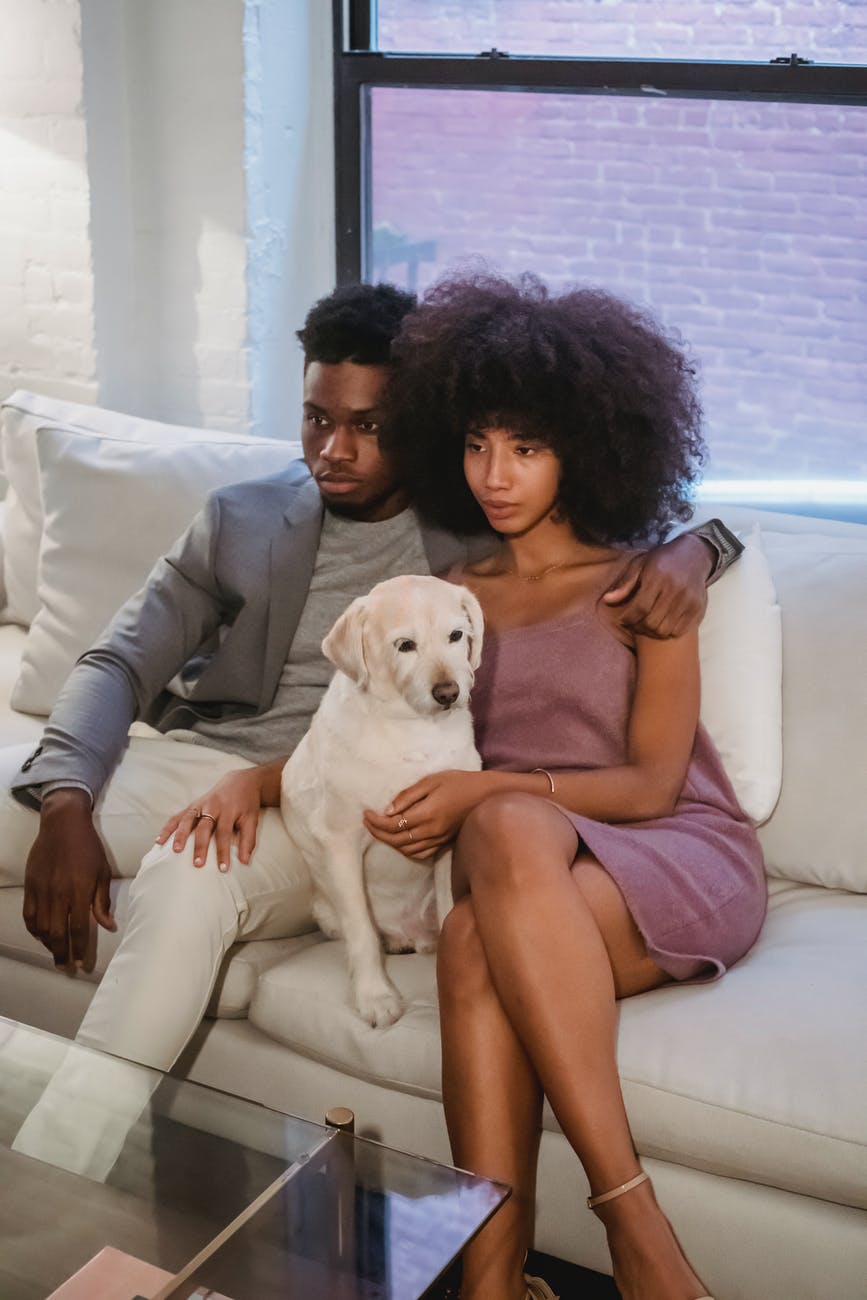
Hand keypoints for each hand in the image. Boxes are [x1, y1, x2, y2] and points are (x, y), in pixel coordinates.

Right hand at [23, 788, 114, 969]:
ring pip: (41, 927)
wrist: (63, 824)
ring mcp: (41, 890)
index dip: (79, 949)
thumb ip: (102, 901)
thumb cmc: (88, 847)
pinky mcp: (30, 886)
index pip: (78, 928)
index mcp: (78, 890)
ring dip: (48, 944)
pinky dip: (34, 929)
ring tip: (56, 953)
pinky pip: (29, 915)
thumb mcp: (102, 872)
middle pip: (57, 933)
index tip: (81, 963)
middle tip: (66, 967)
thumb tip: (108, 926)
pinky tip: (42, 936)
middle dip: (62, 954)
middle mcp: (58, 893)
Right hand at [155, 761, 283, 872]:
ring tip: (175, 851)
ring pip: (188, 819)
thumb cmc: (246, 805)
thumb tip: (245, 862)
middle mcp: (213, 806)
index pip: (224, 833)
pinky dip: (168, 828)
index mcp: (229, 810)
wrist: (240, 782)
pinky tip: (159, 841)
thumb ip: (248, 840)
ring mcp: (200, 805)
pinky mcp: (192, 806)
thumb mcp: (252, 820)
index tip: (223, 869)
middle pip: (205, 827)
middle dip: (200, 845)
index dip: (223, 851)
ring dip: (180, 835)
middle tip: (197, 864)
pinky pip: (177, 816)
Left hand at [364, 770, 491, 859]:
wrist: (486, 795)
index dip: (376, 822)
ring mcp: (438, 839)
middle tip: (368, 821)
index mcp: (426, 813)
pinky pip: (420, 853)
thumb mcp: (431, 781)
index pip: (393, 824)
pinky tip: (400, 841)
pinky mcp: (444, 842)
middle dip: (378, 832)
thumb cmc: (458, 782)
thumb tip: (387, 810)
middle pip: (396, 839)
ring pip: (406, 849)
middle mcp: (431, 831)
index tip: (366, 813)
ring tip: (379, 830)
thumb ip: (408, 796)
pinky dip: (405, 850)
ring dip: (389, 842)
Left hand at [601, 534, 712, 637]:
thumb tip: (607, 600)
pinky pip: (679, 631)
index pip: (639, 608)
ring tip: (646, 626)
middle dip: (638, 627)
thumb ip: (624, 584)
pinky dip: (667, 633)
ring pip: (664, 630)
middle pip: (651, 622)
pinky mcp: (698, 608)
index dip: (627, 619)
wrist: (694, 555)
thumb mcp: (640, 565)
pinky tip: (661, 624)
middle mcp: (675, 589)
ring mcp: (688, 600)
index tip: (622, 619)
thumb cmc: (661, 561)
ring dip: (651, 632)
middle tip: (633, 625)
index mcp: (657, 576)